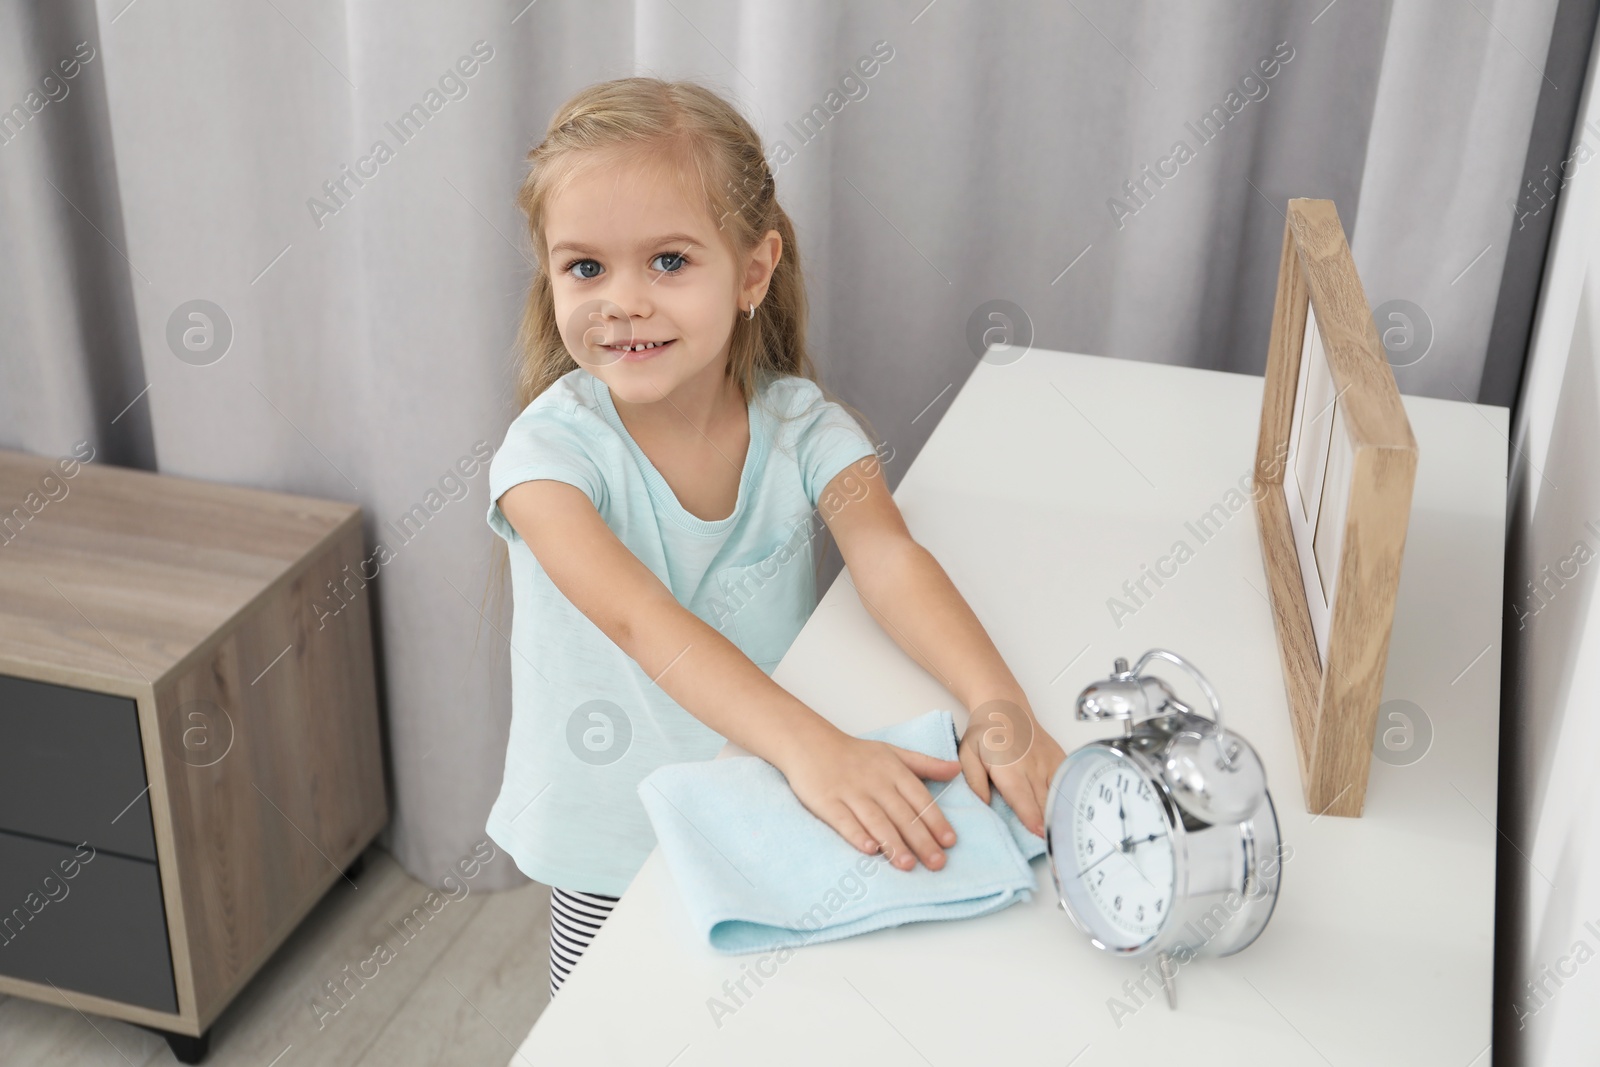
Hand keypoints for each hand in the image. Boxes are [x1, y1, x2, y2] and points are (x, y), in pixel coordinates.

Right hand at [778, 729, 960, 870]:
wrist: (810, 742)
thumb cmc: (856, 754)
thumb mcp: (893, 753)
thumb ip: (926, 764)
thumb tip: (957, 770)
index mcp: (893, 771)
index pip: (919, 798)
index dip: (935, 820)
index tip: (949, 842)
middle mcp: (875, 782)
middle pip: (902, 814)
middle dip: (921, 840)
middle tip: (937, 863)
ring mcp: (850, 792)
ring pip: (876, 820)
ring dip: (893, 843)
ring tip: (908, 865)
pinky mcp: (827, 801)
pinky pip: (844, 820)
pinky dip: (857, 834)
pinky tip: (869, 850)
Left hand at [957, 699, 1066, 838]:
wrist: (1006, 707)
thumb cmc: (985, 733)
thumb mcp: (968, 754)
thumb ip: (974, 781)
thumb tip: (984, 804)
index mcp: (1009, 767)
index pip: (1023, 798)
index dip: (1033, 818)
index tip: (1041, 834)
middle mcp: (1033, 766)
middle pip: (1043, 802)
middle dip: (1049, 824)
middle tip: (1053, 845)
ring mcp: (1049, 763)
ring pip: (1058, 794)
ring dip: (1060, 814)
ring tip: (1065, 835)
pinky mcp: (1059, 759)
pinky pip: (1067, 782)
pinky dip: (1068, 797)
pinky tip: (1071, 813)